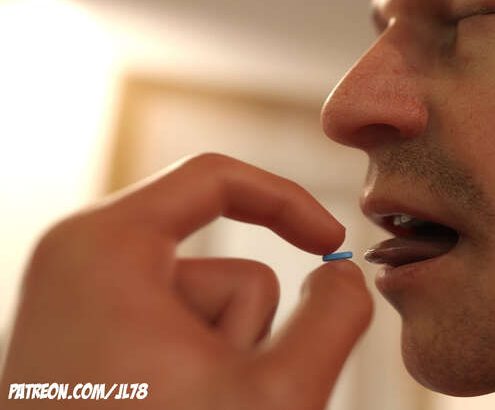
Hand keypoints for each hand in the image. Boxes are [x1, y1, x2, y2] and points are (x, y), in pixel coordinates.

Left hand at [0, 153, 373, 408]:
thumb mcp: (276, 396)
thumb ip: (336, 319)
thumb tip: (344, 280)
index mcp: (104, 246)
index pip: (215, 179)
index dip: (291, 204)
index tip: (335, 244)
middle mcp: (78, 264)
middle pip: (225, 264)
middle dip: (252, 332)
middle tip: (229, 398)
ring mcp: (78, 310)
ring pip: (207, 310)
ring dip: (227, 363)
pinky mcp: (84, 348)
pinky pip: (175, 338)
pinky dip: (196, 374)